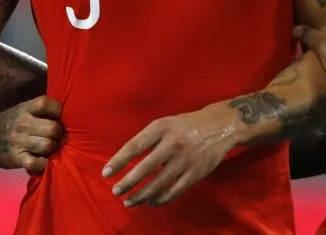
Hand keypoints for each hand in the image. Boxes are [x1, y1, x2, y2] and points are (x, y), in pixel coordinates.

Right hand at [0, 95, 62, 173]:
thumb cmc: (11, 123)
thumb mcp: (22, 110)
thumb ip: (40, 111)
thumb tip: (66, 114)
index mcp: (26, 109)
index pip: (46, 103)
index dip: (57, 110)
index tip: (59, 117)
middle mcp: (23, 123)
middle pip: (53, 128)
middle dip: (59, 134)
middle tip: (57, 137)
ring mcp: (19, 141)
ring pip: (48, 145)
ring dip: (53, 149)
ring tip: (50, 149)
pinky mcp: (17, 158)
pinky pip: (36, 162)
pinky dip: (43, 164)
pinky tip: (42, 161)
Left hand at [102, 106, 235, 206]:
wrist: (220, 126)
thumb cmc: (185, 126)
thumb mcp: (164, 124)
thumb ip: (147, 140)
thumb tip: (124, 160)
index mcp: (161, 128)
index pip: (134, 146)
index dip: (118, 161)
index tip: (106, 173)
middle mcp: (172, 143)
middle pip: (145, 168)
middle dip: (127, 183)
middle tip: (116, 191)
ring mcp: (185, 160)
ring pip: (159, 184)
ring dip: (141, 195)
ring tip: (129, 201)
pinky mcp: (196, 173)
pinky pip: (174, 191)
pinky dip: (160, 199)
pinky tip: (150, 202)